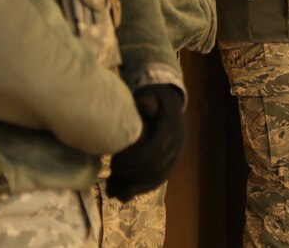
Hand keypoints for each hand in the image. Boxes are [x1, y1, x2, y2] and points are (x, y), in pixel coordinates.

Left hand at [106, 85, 184, 201]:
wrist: (170, 107)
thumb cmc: (154, 100)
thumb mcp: (152, 94)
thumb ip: (147, 100)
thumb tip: (143, 105)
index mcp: (172, 128)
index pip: (156, 149)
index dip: (135, 158)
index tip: (115, 160)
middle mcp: (176, 145)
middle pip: (156, 167)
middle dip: (132, 172)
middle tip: (112, 169)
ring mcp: (174, 157)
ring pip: (156, 179)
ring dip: (133, 185)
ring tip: (112, 186)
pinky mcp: (168, 166)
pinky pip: (156, 183)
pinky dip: (138, 190)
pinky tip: (121, 194)